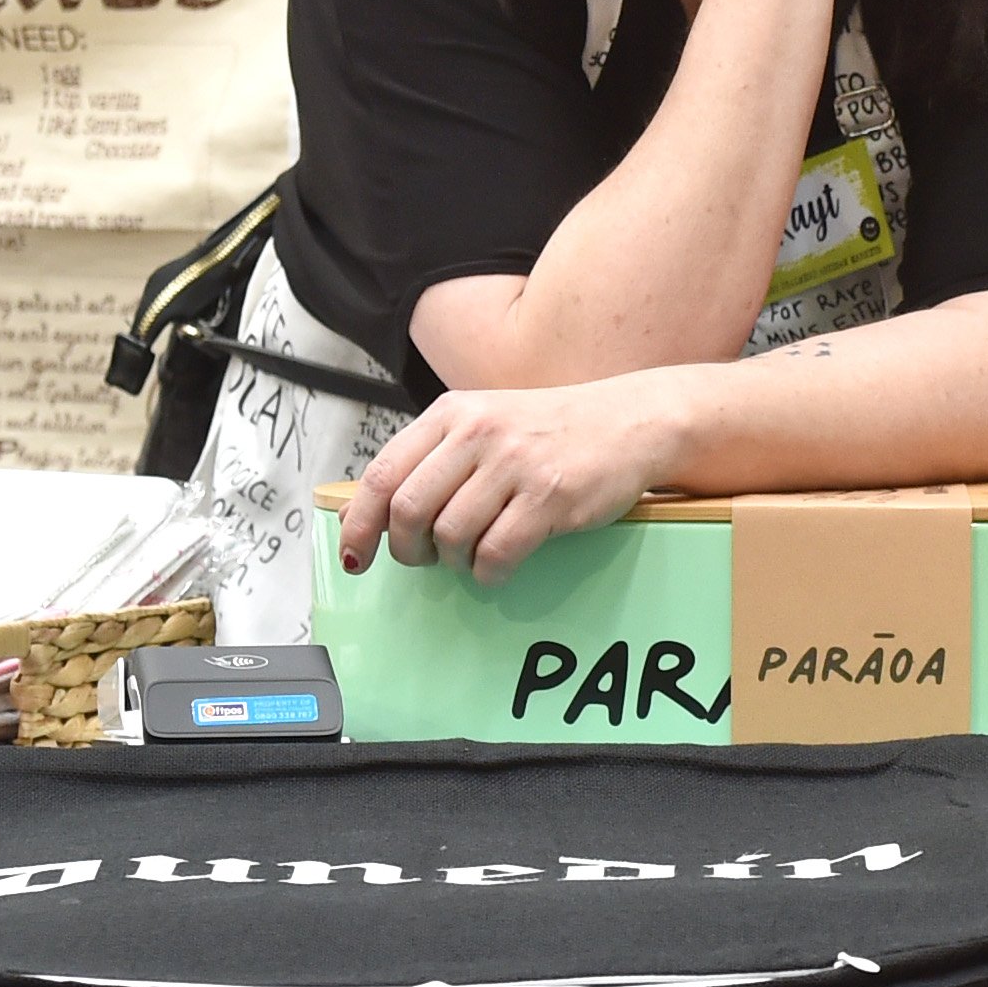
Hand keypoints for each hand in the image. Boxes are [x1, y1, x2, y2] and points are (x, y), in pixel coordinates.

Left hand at [338, 373, 696, 587]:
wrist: (631, 421)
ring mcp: (515, 464)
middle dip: (408, 550)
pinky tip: (499, 565)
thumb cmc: (552, 431)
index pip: (382, 475)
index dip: (359, 525)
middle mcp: (478, 433)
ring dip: (454, 561)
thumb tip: (370, 512)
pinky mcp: (550, 497)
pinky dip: (488, 572)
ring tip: (472, 555)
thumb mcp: (485, 423)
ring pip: (451, 536)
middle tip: (426, 559)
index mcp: (452, 414)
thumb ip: (433, 458)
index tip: (355, 556)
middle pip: (408, 511)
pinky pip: (496, 553)